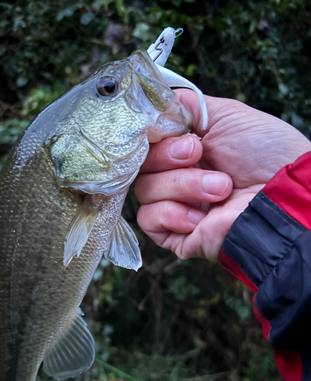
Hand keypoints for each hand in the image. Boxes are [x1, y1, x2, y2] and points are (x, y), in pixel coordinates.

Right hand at [135, 91, 310, 260]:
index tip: (173, 130)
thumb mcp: (226, 115)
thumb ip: (185, 106)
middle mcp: (177, 178)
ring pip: (144, 191)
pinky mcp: (176, 235)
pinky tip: (201, 215)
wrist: (282, 195)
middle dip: (167, 156)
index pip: (146, 142)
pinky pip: (148, 219)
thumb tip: (154, 104)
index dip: (152, 135)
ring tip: (220, 188)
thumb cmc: (266, 155)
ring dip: (182, 185)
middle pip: (140, 165)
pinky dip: (172, 213)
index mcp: (185, 151)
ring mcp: (176, 207)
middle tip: (197, 153)